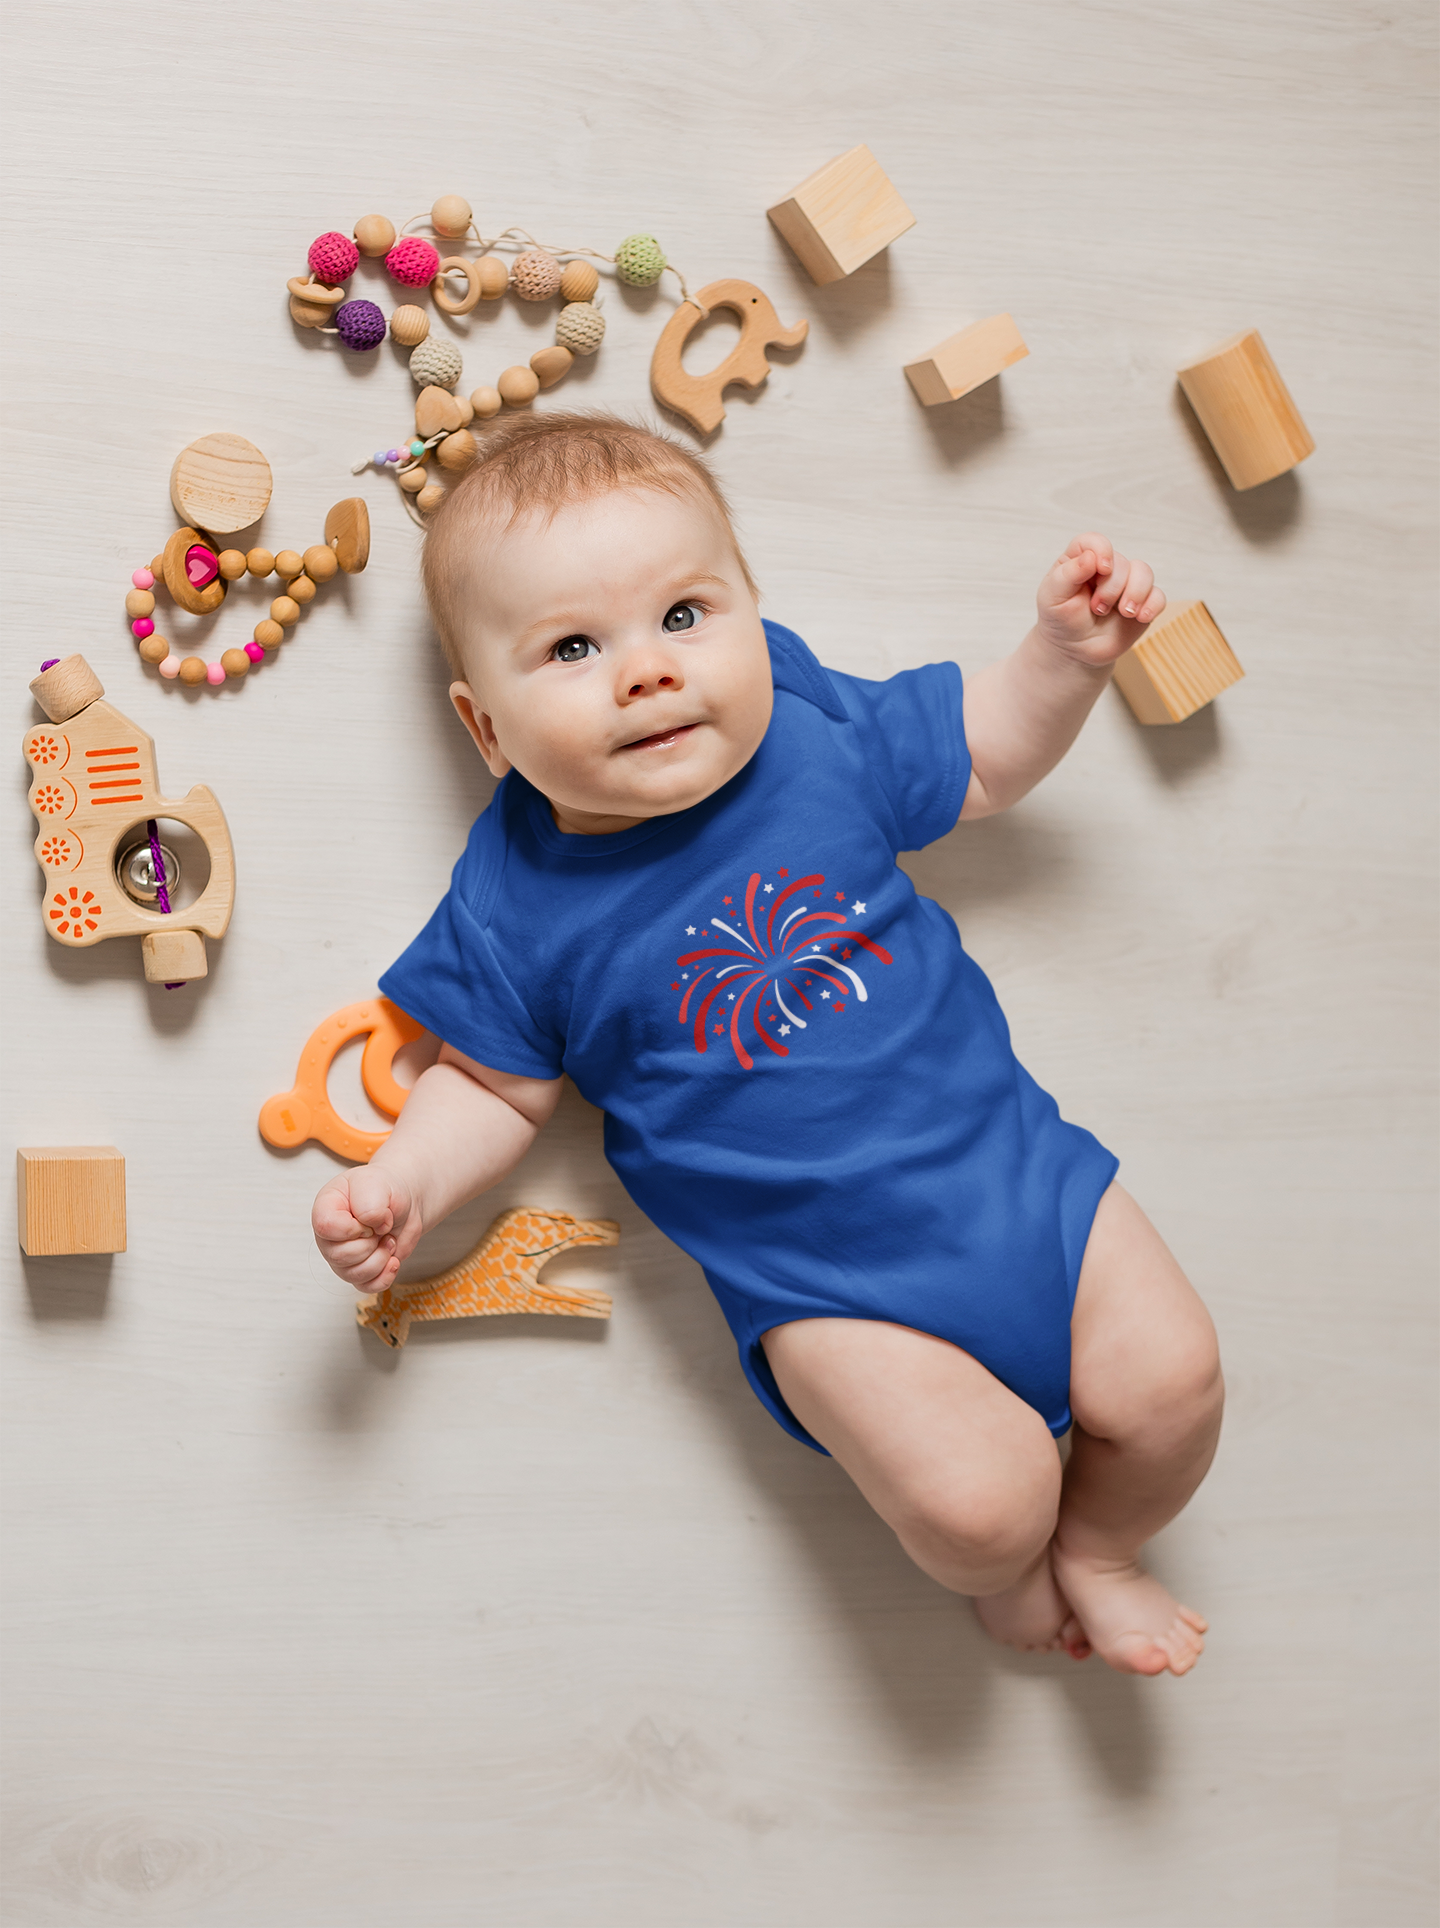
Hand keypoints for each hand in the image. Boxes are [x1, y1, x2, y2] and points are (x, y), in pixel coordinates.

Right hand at [312, 1166, 422, 1293]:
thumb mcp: (378, 1184)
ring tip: (387, 1239)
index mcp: (325, 1208)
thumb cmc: (385, 1188)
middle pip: (339, 1256)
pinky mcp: (359, 1271)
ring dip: (380, 1258)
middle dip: (370, 1244)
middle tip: (382, 1227)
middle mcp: (329, 1236)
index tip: (369, 1218)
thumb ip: (370, 1204)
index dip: (353, 1227)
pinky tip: (393, 1259)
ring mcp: (342, 1257)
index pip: (326, 1227)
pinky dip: (385, 1276)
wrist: (404, 1201)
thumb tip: (372, 1226)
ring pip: (354, 1275)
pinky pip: (367, 1287)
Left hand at [1036, 533, 1164, 668]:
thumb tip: (1090, 557)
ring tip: (1123, 613)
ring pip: (1144, 573)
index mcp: (1081, 560)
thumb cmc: (1061, 619)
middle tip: (1097, 609)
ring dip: (1135, 594)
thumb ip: (1068, 575)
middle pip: (1122, 562)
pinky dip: (1152, 606)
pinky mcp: (1142, 602)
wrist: (1074, 650)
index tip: (1101, 569)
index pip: (1094, 541)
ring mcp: (1127, 584)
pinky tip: (1140, 617)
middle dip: (1112, 588)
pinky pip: (1158, 596)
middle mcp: (1107, 568)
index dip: (1102, 550)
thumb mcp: (1053, 598)